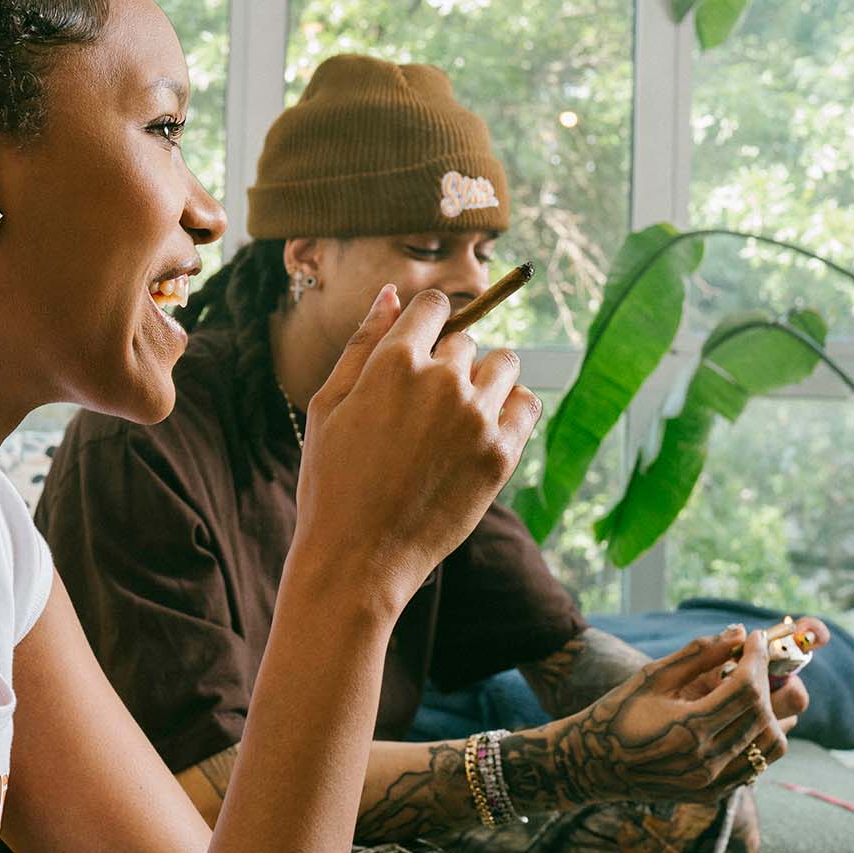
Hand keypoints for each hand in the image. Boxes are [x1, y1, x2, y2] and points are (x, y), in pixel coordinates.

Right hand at [292, 285, 539, 613]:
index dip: (427, 321)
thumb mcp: (328, 405)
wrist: (358, 558)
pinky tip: (482, 429)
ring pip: (503, 364)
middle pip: (464, 341)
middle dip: (446, 362)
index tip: (421, 345)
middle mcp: (441, 380)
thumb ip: (362, 343)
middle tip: (421, 408)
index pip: (433, 306)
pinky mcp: (501, 454)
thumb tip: (392, 294)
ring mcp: (476, 417)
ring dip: (484, 379)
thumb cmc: (331, 481)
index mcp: (393, 362)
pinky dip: (510, 408)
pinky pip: (526, 404)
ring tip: (456, 416)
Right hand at [538, 628, 789, 809]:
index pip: (746, 689)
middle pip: (763, 715)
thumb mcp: (653, 676)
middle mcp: (706, 760)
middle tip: (754, 660)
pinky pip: (756, 765)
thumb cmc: (618, 712)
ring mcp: (712, 782)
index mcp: (689, 728)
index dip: (756, 658)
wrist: (593, 764)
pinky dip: (759, 738)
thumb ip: (699, 654)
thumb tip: (739, 633)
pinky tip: (741, 718)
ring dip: (772, 713)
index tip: (754, 638)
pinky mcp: (713, 794)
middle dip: (767, 680)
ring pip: (771, 745)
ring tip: (752, 691)